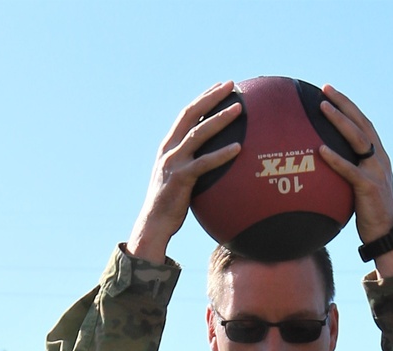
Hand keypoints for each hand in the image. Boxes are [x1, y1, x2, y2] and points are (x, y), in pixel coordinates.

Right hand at [127, 83, 241, 263]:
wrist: (154, 224)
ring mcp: (174, 162)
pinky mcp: (181, 179)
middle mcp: (169, 149)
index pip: (186, 114)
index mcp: (168, 146)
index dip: (203, 98)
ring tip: (239, 109)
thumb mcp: (178, 178)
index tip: (219, 86)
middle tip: (231, 85)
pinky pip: (204, 163)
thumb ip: (191, 164)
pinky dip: (221, 155)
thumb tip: (212, 161)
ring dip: (219, 119)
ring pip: (198, 133)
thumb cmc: (169, 204)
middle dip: (211, 97)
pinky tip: (238, 149)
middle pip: (191, 114)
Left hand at [317, 86, 392, 274]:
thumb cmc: (370, 215)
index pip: (363, 124)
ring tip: (322, 108)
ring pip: (357, 139)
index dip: (348, 107)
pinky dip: (335, 158)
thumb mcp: (360, 189)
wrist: (386, 235)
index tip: (330, 93)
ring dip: (339, 121)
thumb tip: (325, 168)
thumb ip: (349, 174)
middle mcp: (379, 159)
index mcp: (378, 157)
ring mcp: (376, 171)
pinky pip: (349, 170)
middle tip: (325, 89)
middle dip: (343, 103)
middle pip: (361, 123)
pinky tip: (321, 149)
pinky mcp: (369, 187)